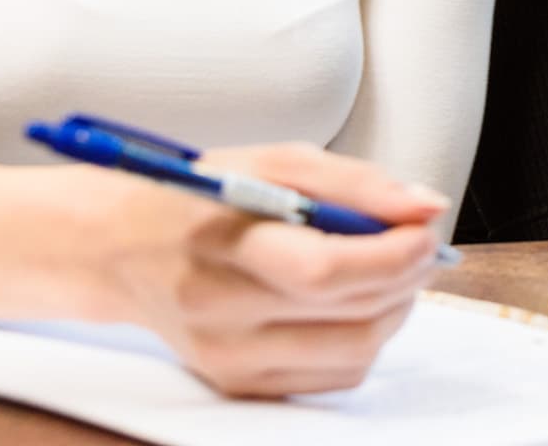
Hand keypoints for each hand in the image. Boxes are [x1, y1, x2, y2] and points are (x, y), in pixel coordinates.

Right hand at [84, 143, 448, 396]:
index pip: (325, 270)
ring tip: (395, 272)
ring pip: (352, 354)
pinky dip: (365, 341)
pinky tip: (359, 304)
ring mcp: (228, 357)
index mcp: (222, 245)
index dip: (393, 254)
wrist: (120, 249)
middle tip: (420, 244)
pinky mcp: (238, 383)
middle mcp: (220, 312)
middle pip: (349, 315)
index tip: (425, 230)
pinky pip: (332, 378)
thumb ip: (358, 183)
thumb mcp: (276, 163)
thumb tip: (427, 206)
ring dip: (395, 311)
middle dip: (408, 278)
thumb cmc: (201, 197)